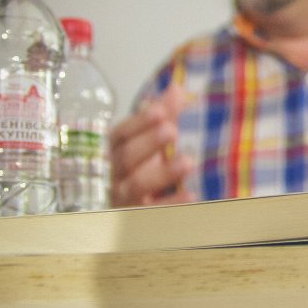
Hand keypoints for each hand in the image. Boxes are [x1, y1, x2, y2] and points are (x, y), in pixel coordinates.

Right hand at [110, 83, 196, 206]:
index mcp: (117, 152)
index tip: (160, 111)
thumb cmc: (146, 169)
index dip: (138, 122)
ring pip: (136, 185)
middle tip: (170, 130)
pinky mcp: (136, 220)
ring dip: (161, 173)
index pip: (120, 134)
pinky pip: (153, 213)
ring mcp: (123, 199)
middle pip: (125, 157)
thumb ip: (164, 116)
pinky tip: (192, 195)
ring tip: (187, 161)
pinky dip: (172, 204)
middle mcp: (115, 174)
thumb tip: (176, 87)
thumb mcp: (154, 142)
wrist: (139, 212)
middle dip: (148, 143)